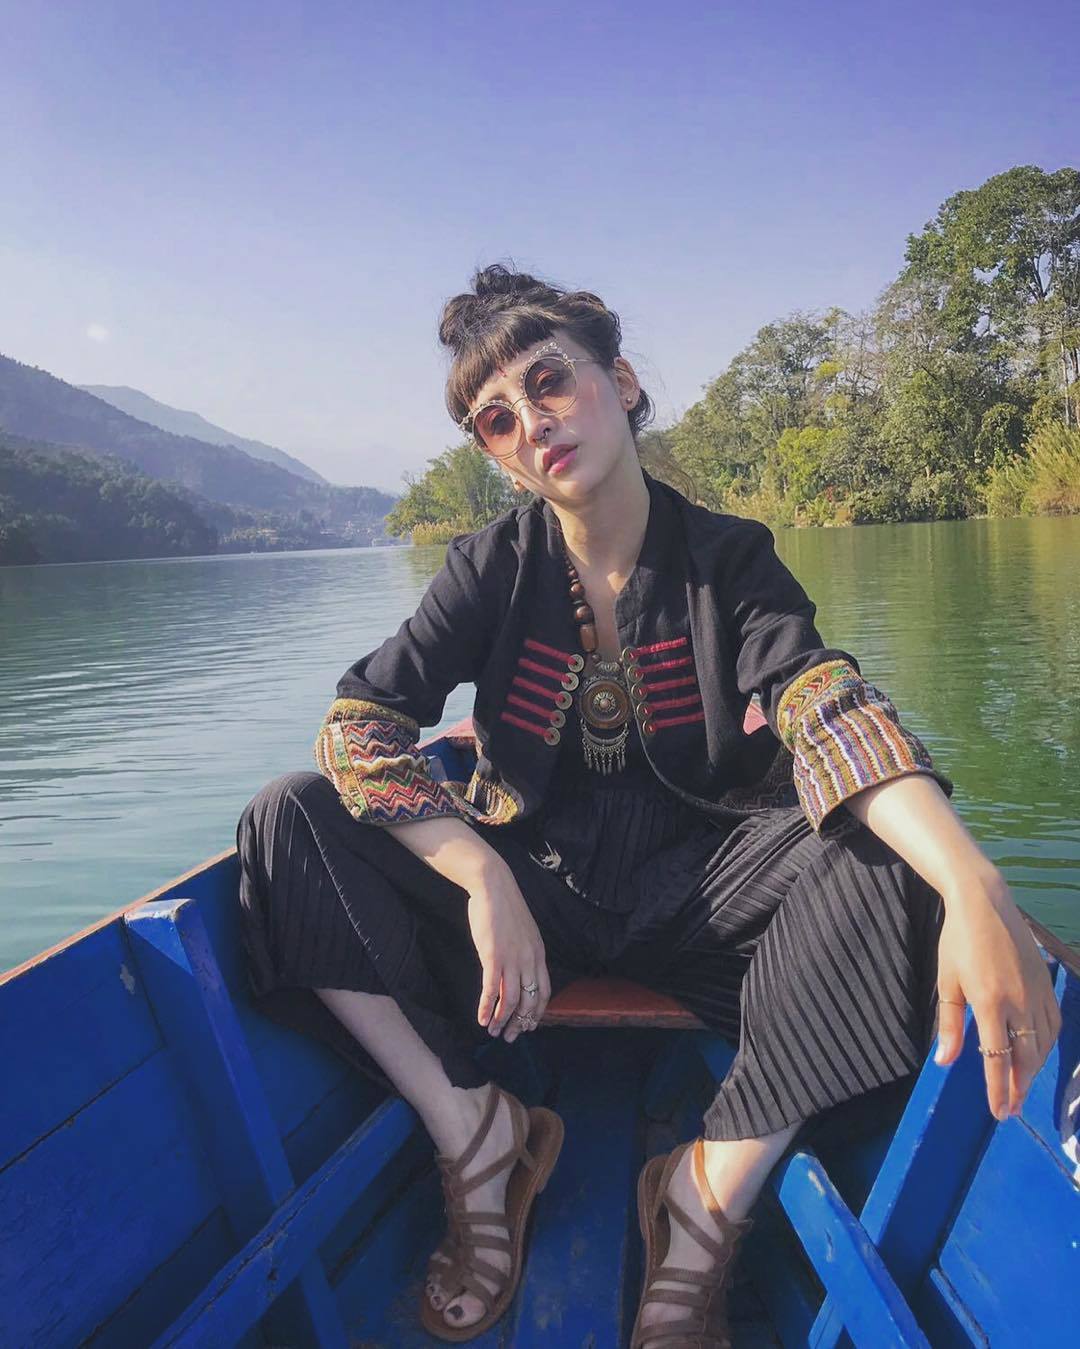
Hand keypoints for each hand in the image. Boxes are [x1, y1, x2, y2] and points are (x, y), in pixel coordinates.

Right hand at [464, 860, 551, 1042]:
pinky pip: (492, 990)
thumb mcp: (524, 933)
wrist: (493, 886)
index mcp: (539, 954)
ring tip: (494, 1032)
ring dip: (502, 1020)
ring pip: (510, 1000)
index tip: (528, 1026)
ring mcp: (512, 959)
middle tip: (510, 1037)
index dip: (536, 1012)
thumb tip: (519, 971)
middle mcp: (529, 960)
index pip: (544, 992)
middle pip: (529, 1001)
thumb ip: (525, 953)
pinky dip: (487, 1008)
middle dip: (520, 1023)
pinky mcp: (493, 956)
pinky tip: (482, 1019)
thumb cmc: (505, 908)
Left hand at [934, 866, 1060, 1118]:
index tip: (999, 1111)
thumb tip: (945, 1062)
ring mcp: (1037, 993)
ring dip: (1034, 1070)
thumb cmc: (958, 942)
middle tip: (1012, 1108)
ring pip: (1043, 1044)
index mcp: (989, 1001)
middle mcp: (1019, 1001)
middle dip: (1019, 1087)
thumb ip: (948, 1024)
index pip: (997, 1057)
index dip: (998, 1088)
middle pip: (1026, 1057)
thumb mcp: (946, 982)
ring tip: (1021, 1086)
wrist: (985, 904)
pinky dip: (1046, 1045)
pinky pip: (1053, 1025)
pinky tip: (1037, 1053)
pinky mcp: (1047, 985)